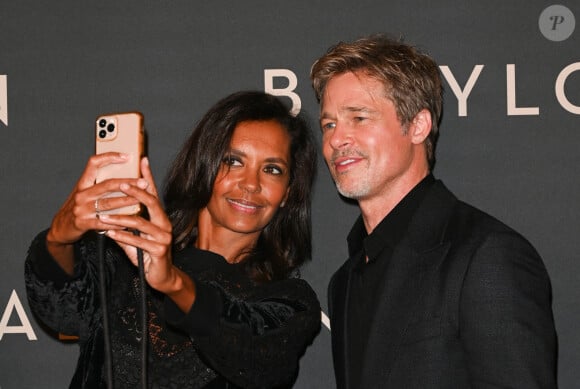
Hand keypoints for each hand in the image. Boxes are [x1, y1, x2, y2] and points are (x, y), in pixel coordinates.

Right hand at [46, 152, 140, 271]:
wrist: (60, 228)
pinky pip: (104, 222)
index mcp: (82, 183)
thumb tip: (125, 176)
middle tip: (143, 182)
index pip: (94, 163)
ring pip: (108, 203)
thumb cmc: (78, 208)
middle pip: (107, 184)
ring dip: (126, 201)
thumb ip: (99, 185)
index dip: (109, 157)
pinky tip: (129, 221)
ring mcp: (81, 209)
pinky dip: (118, 222)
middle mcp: (81, 194)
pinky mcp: (83, 223)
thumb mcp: (85, 193)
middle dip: (127, 182)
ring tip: (140, 200)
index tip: (126, 156)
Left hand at [98, 157, 178, 293]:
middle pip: (151, 202)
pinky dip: (122, 237)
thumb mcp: (136, 237)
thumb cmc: (148, 254)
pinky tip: (110, 234)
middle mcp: (164, 223)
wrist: (162, 276)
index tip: (142, 160)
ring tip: (103, 216)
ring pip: (140, 223)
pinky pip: (138, 241)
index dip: (148, 176)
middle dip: (135, 192)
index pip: (153, 192)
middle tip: (121, 184)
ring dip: (120, 218)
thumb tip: (109, 213)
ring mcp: (163, 237)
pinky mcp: (159, 250)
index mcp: (159, 217)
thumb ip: (125, 225)